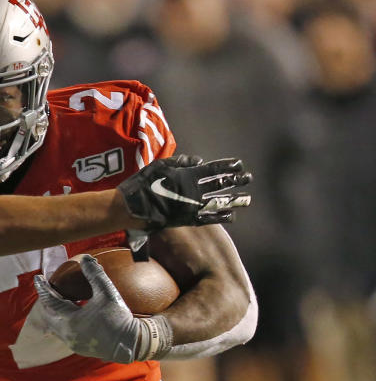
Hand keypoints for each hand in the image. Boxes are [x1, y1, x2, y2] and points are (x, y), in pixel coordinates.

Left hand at [32, 255, 171, 363]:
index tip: (38, 277)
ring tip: (58, 298)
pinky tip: (72, 312)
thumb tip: (85, 259)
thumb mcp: (108, 293)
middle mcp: (67, 334)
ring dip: (55, 312)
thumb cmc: (119, 318)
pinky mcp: (80, 348)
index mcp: (70, 320)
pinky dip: (64, 320)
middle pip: (48, 315)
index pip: (50, 301)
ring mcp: (73, 343)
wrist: (132, 344)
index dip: (43, 288)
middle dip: (46, 301)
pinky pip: (65, 332)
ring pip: (55, 325)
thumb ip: (95, 275)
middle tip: (48, 287)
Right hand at [117, 154, 251, 230]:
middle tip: (249, 178)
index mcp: (187, 176)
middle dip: (236, 180)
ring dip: (234, 199)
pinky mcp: (187, 220)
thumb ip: (180, 162)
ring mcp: (191, 206)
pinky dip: (221, 217)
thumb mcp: (159, 165)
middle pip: (220, 184)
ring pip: (218, 202)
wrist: (131, 207)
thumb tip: (198, 161)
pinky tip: (232, 215)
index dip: (227, 166)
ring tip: (247, 198)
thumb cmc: (142, 184)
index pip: (213, 169)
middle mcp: (193, 191)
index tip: (239, 164)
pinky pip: (209, 218)